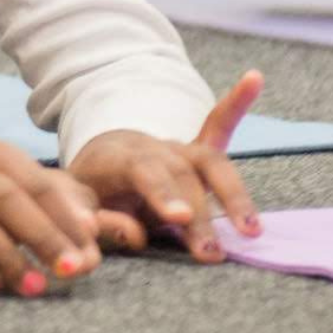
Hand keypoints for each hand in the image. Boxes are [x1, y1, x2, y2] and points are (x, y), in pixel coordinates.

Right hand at [0, 140, 103, 296]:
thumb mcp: (36, 199)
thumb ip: (70, 213)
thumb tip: (91, 235)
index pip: (37, 184)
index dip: (65, 220)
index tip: (87, 253)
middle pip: (4, 198)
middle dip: (41, 237)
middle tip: (68, 270)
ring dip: (6, 257)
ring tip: (34, 287)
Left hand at [65, 69, 266, 261]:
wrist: (93, 166)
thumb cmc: (87, 195)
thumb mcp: (79, 211)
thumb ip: (102, 223)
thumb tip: (135, 235)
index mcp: (116, 159)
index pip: (143, 172)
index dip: (161, 193)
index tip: (179, 219)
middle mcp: (151, 147)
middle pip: (182, 174)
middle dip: (199, 215)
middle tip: (210, 252)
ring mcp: (176, 147)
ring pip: (210, 161)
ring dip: (233, 195)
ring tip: (252, 230)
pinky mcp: (196, 151)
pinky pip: (218, 126)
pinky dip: (236, 103)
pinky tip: (253, 79)